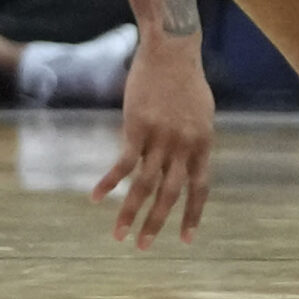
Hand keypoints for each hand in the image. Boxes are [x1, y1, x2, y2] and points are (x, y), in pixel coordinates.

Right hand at [93, 38, 213, 247]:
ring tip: (118, 234)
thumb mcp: (200, 113)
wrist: (172, 51)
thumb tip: (185, 157)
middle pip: (169, 194)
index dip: (192, 215)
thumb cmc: (185, 78)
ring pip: (144, 186)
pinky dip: (109, 182)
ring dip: (130, 213)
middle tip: (144, 247)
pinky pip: (122, 164)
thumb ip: (193, 139)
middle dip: (157, 223)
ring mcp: (160, 139)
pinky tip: (97, 197)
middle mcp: (183, 147)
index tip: (186, 239)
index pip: (199, 189)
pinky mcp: (137, 129)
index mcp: (202, 145)